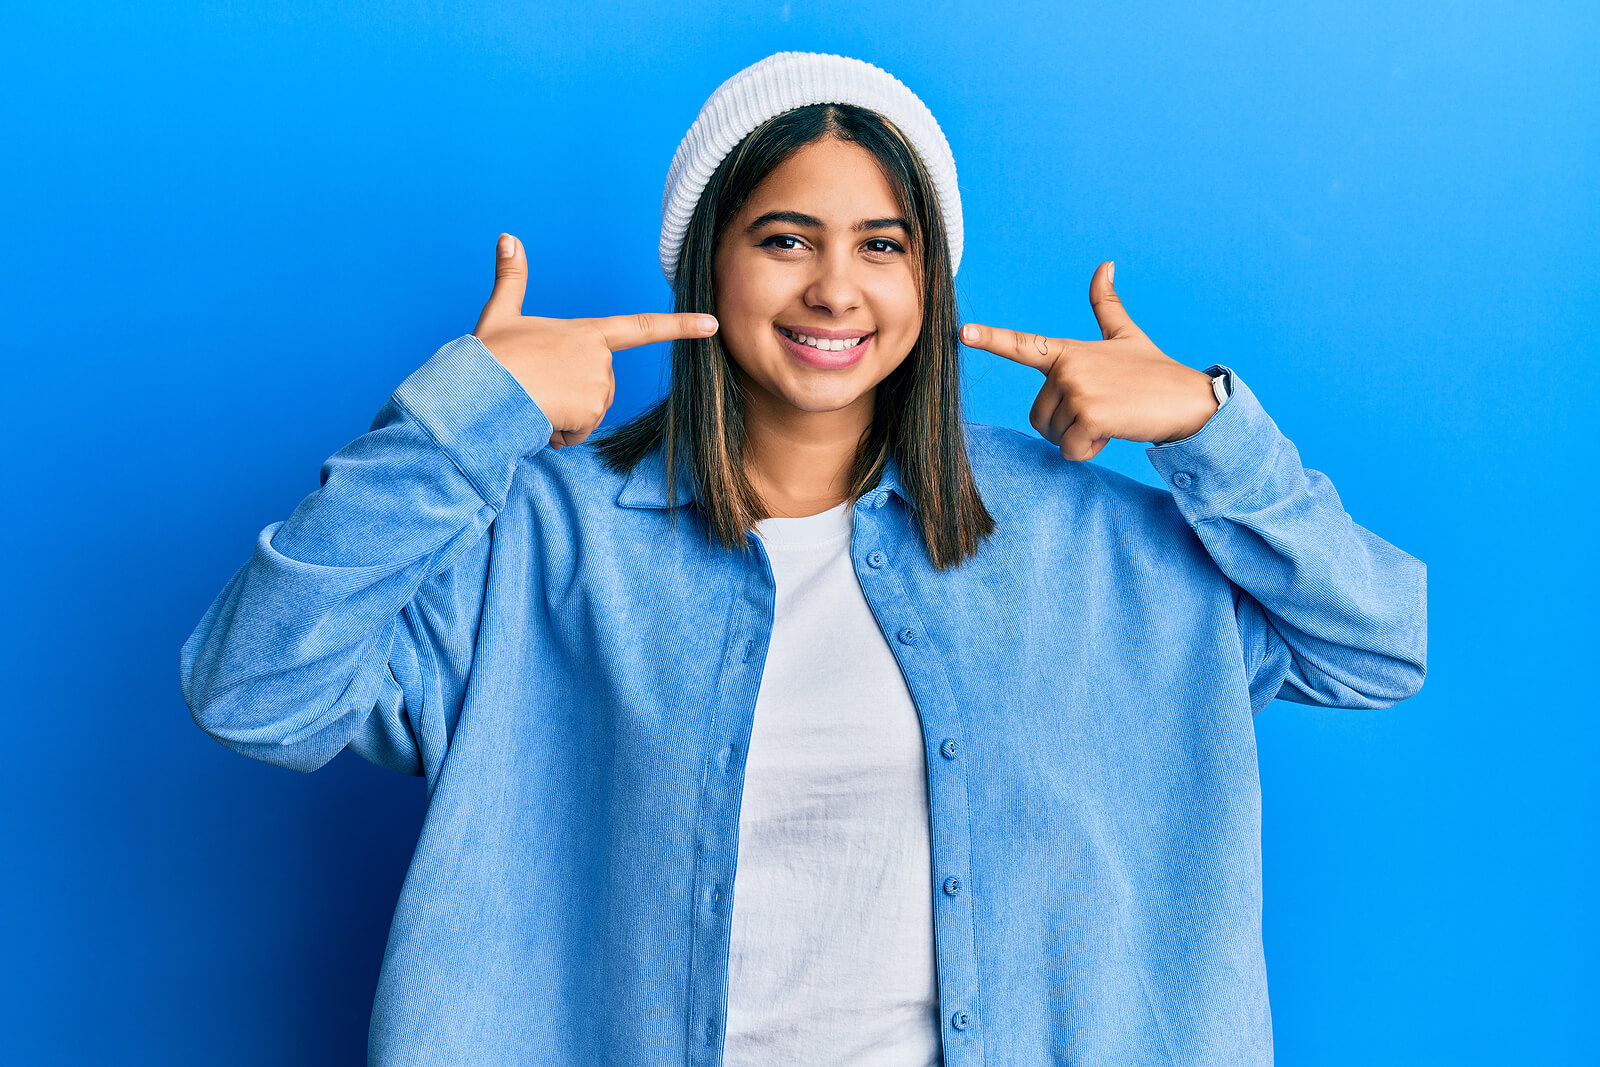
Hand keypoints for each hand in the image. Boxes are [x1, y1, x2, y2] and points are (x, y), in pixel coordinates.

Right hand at [472, 233, 719, 448]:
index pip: (642, 328)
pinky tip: (537, 419)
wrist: (476, 389)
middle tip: (537, 387)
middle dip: (572, 397)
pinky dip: (559, 433)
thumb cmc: (489, 356)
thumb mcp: (500, 313)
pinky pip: (580, 433)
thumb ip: (511, 279)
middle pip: (600, 388)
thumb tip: (506, 236)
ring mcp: (598, 385)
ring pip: (589, 414)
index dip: (680, 327)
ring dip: (564, 416)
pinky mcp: (591, 412)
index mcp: (586, 333)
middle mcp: (599, 358)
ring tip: (534, 401)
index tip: (712, 324)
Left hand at [959, 262, 1218, 459]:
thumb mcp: (1127, 336)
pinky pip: (1071, 450)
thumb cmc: (1154, 373)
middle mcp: (1067, 367)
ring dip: (1081, 438)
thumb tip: (1105, 264)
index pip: (1022, 345)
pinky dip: (1092, 449)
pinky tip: (1116, 430)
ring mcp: (1076, 389)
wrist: (1191, 401)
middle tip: (1103, 409)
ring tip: (1112, 417)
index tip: (963, 333)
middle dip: (1067, 425)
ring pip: (1054, 436)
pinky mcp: (1089, 415)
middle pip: (1038, 417)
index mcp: (1068, 351)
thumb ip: (1106, 306)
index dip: (991, 339)